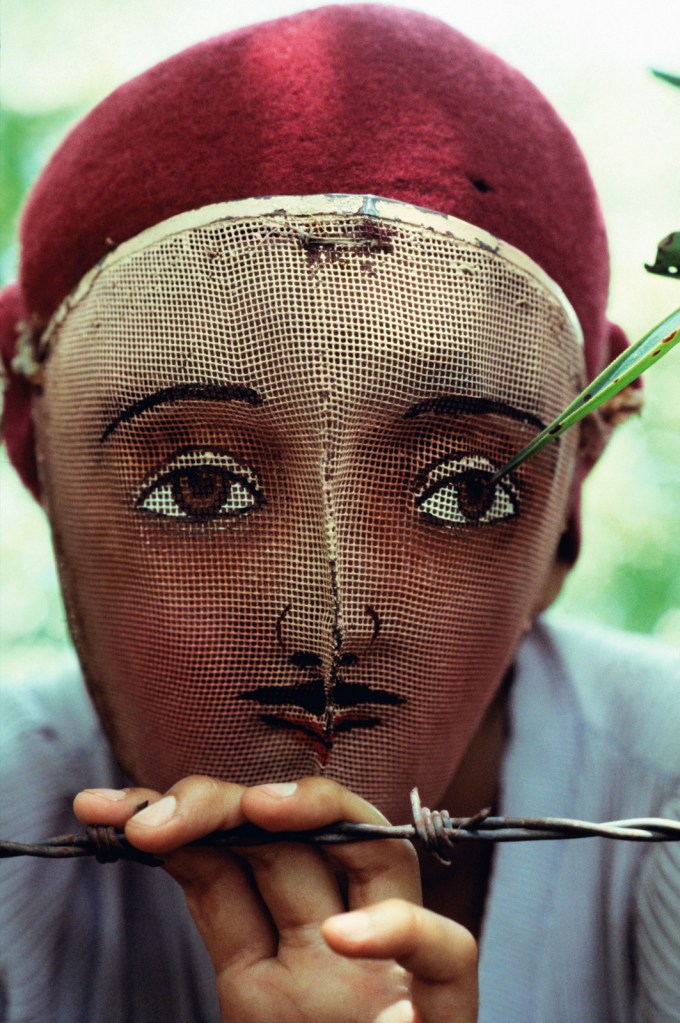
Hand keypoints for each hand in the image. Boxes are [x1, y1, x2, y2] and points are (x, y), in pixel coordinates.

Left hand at [74, 777, 477, 1021]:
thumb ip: (224, 909)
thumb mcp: (249, 986)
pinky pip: (445, 956)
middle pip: (300, 836)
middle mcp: (340, 945)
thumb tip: (154, 831)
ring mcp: (388, 977)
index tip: (102, 808)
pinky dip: (402, 932)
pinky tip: (345, 933)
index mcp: (293, 940)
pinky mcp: (443, 1018)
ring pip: (377, 854)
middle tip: (152, 818)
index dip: (177, 815)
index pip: (241, 850)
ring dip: (318, 813)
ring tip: (259, 808)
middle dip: (224, 804)